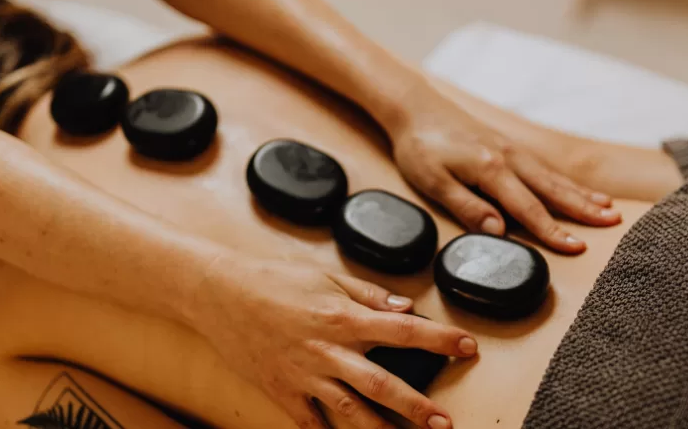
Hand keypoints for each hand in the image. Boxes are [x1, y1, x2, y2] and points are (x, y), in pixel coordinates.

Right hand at [195, 255, 475, 428]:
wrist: (219, 295)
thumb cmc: (272, 280)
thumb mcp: (325, 275)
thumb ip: (368, 294)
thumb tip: (405, 306)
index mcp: (343, 317)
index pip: (403, 330)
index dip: (440, 339)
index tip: (468, 346)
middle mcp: (329, 351)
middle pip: (382, 385)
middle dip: (417, 406)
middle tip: (445, 421)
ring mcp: (306, 376)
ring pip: (351, 412)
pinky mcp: (284, 392)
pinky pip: (311, 422)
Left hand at [389, 86, 620, 253]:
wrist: (417, 108)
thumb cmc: (420, 147)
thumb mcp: (433, 181)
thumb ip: (467, 206)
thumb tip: (499, 232)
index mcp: (490, 169)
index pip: (528, 208)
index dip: (552, 231)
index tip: (576, 247)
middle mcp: (509, 158)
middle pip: (552, 190)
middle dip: (584, 209)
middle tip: (614, 224)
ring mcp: (512, 150)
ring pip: (553, 177)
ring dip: (582, 194)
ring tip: (609, 209)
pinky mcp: (509, 146)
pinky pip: (544, 167)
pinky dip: (566, 181)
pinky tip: (578, 189)